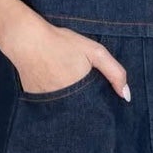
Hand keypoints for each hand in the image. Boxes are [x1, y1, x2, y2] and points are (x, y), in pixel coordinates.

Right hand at [7, 19, 130, 100]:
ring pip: (65, 109)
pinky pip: (50, 104)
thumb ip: (115, 73)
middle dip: (86, 106)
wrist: (26, 39)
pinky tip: (53, 81)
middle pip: (81, 113)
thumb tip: (125, 96)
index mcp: (81, 93)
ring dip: (70, 103)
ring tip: (67, 81)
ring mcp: (48, 103)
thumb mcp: (94, 51)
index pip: (96, 112)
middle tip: (82, 86)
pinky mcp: (35, 100)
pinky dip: (55, 97)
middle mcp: (64, 103)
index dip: (101, 108)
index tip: (103, 102)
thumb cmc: (61, 42)